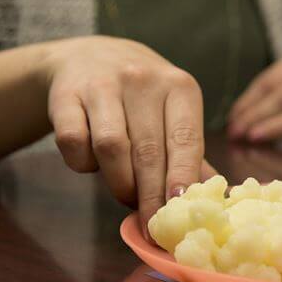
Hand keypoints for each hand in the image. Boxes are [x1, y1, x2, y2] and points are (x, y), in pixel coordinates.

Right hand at [40, 36, 216, 237]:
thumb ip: (189, 153)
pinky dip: (82, 163)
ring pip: (111, 148)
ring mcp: (102, 84)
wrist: (87, 56)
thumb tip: (215, 198)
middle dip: (150, 196)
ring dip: (119, 182)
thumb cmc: (140, 96)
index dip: (182, 178)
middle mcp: (143, 80)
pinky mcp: (65, 95)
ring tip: (125, 194)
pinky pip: (73, 142)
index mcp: (179, 87)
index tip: (180, 210)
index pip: (184, 140)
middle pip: (148, 151)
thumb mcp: (173, 111)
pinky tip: (92, 164)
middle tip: (152, 225)